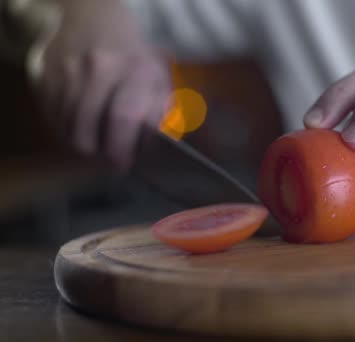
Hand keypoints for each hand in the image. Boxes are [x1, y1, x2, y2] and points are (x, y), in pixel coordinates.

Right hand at [32, 0, 170, 168]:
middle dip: (98, 153)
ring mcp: (68, 69)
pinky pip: (52, 117)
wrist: (95, 21)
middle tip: (108, 158)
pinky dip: (66, 130)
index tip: (123, 163)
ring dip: (81, 144)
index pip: (124, 117)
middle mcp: (99, 67)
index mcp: (136, 70)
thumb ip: (158, 115)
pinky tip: (81, 128)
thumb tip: (147, 150)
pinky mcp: (46, 74)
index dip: (122, 148)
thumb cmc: (135, 59)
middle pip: (87, 129)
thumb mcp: (158, 81)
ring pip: (67, 127)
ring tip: (97, 143)